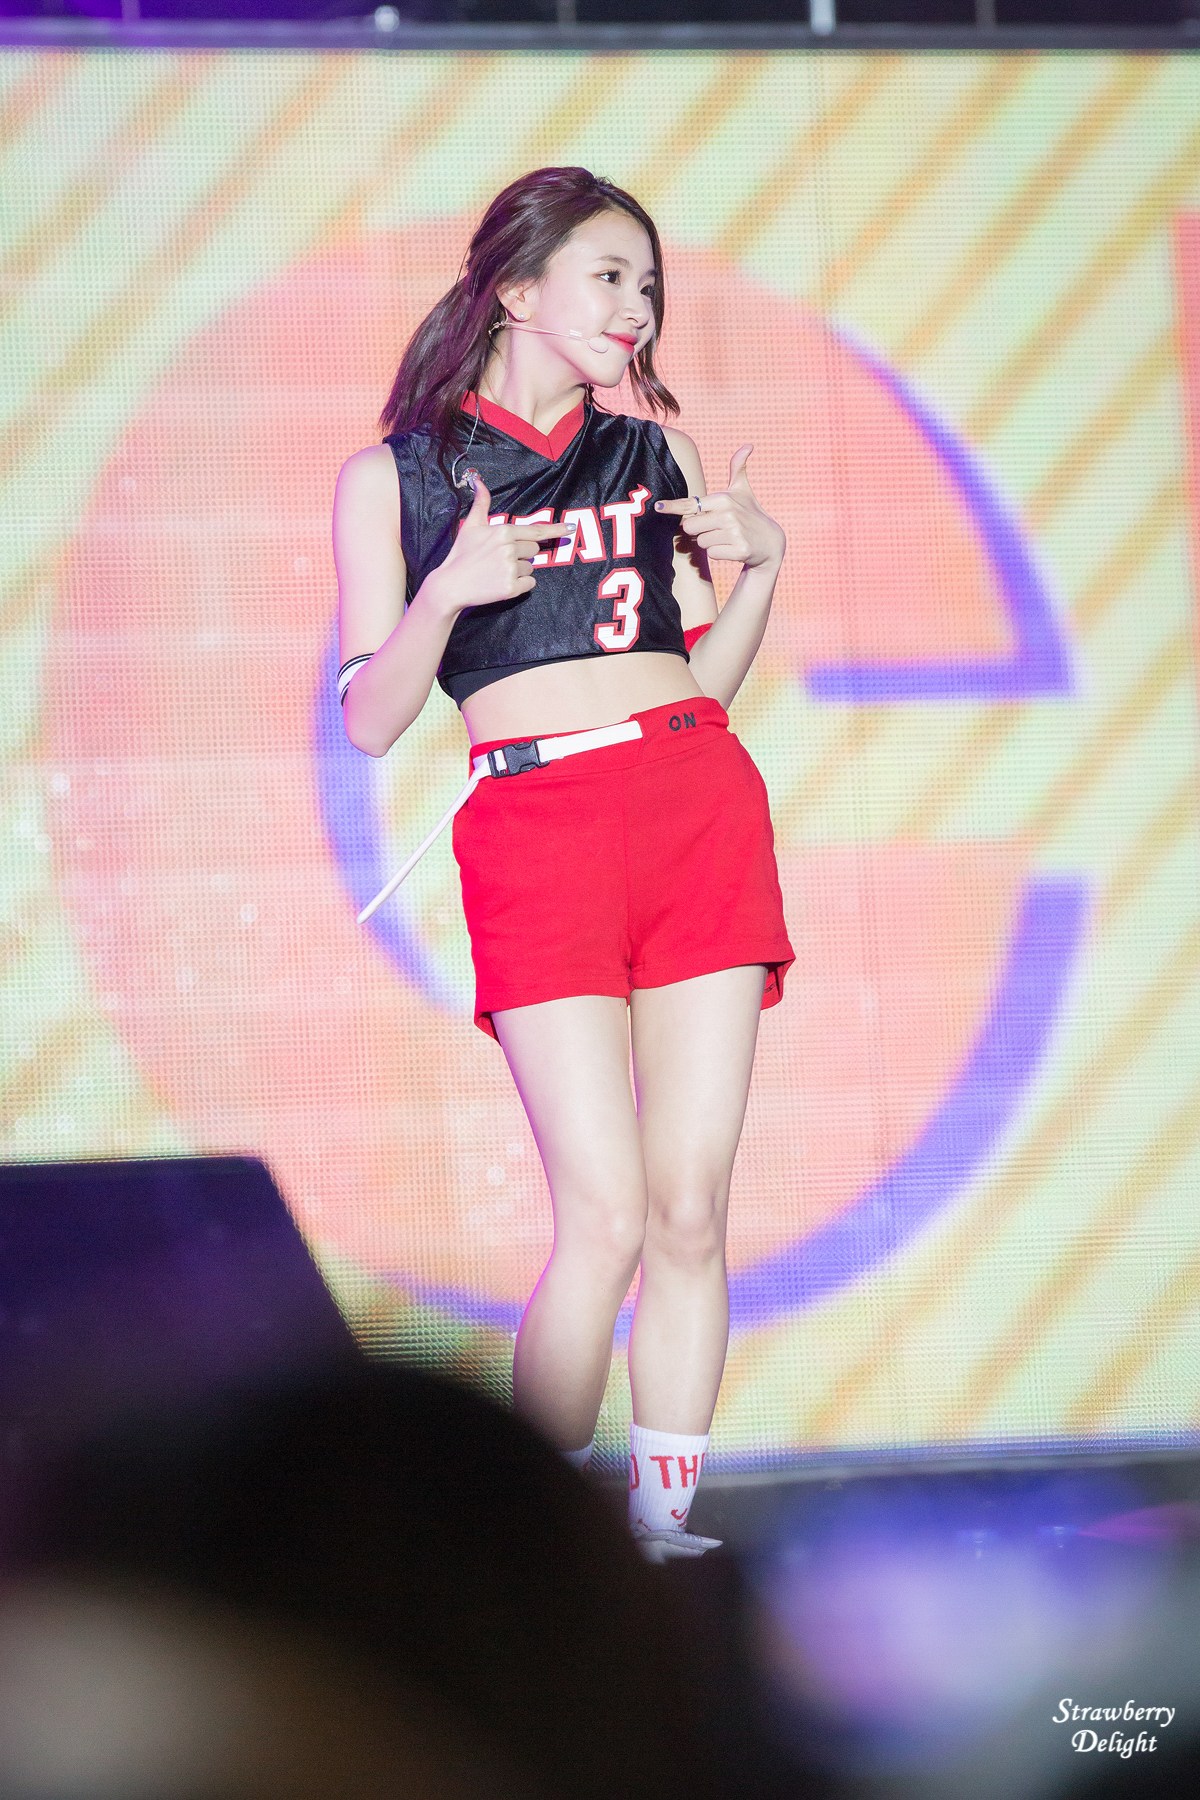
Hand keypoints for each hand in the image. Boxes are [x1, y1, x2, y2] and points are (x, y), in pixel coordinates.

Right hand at [421, 476, 562, 617]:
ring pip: (531, 567)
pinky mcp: (511, 588)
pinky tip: (501, 583)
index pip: (536, 530)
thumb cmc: (461, 554)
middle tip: (499, 558)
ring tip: (496, 571)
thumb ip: (481, 503)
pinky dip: (519, 585)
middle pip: (533, 549)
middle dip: (521, 553)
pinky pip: (529, 584)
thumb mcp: (471, 526)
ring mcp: (511, 569)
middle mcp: (509, 549)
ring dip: (518, 570)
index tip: (571, 528)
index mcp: (503, 532)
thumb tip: (479, 481)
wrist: (451, 585)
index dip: (555, 529)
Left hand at [654, 445, 784, 569]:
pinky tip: (731, 548)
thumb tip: (748, 445)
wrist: (771, 542)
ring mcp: (734, 533)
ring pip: (701, 542)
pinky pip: (712, 554)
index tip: (658, 507)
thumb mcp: (743, 491)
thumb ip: (738, 468)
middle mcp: (728, 514)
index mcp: (724, 499)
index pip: (691, 504)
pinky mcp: (739, 550)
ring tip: (726, 537)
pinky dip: (719, 553)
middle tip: (715, 528)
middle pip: (690, 527)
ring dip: (710, 542)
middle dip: (698, 530)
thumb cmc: (751, 513)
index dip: (673, 506)